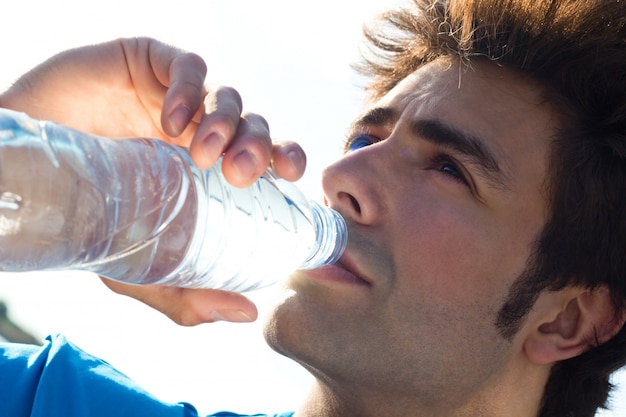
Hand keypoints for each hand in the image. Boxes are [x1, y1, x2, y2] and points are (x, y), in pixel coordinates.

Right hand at [0, 37, 306, 323]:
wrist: (25, 165)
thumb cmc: (91, 212)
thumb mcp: (138, 262)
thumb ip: (186, 291)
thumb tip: (247, 314)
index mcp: (213, 169)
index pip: (268, 158)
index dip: (287, 160)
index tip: (292, 178)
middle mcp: (205, 131)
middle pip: (255, 126)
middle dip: (259, 145)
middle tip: (242, 173)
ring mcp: (181, 97)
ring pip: (228, 96)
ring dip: (225, 123)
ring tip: (201, 153)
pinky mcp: (152, 63)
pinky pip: (188, 68)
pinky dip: (189, 90)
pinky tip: (170, 120)